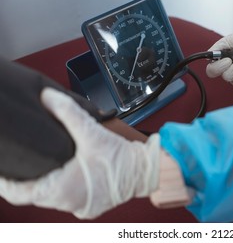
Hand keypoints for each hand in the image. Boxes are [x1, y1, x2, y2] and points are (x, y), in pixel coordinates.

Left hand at [0, 87, 160, 218]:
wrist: (147, 171)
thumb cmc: (123, 159)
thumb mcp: (92, 132)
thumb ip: (68, 112)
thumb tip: (47, 97)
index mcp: (63, 190)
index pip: (20, 192)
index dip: (5, 181)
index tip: (0, 171)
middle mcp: (69, 203)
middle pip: (34, 194)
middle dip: (25, 179)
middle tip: (19, 162)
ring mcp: (80, 206)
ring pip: (50, 196)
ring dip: (44, 182)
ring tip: (39, 165)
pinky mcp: (89, 204)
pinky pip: (66, 197)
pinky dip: (60, 186)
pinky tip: (62, 172)